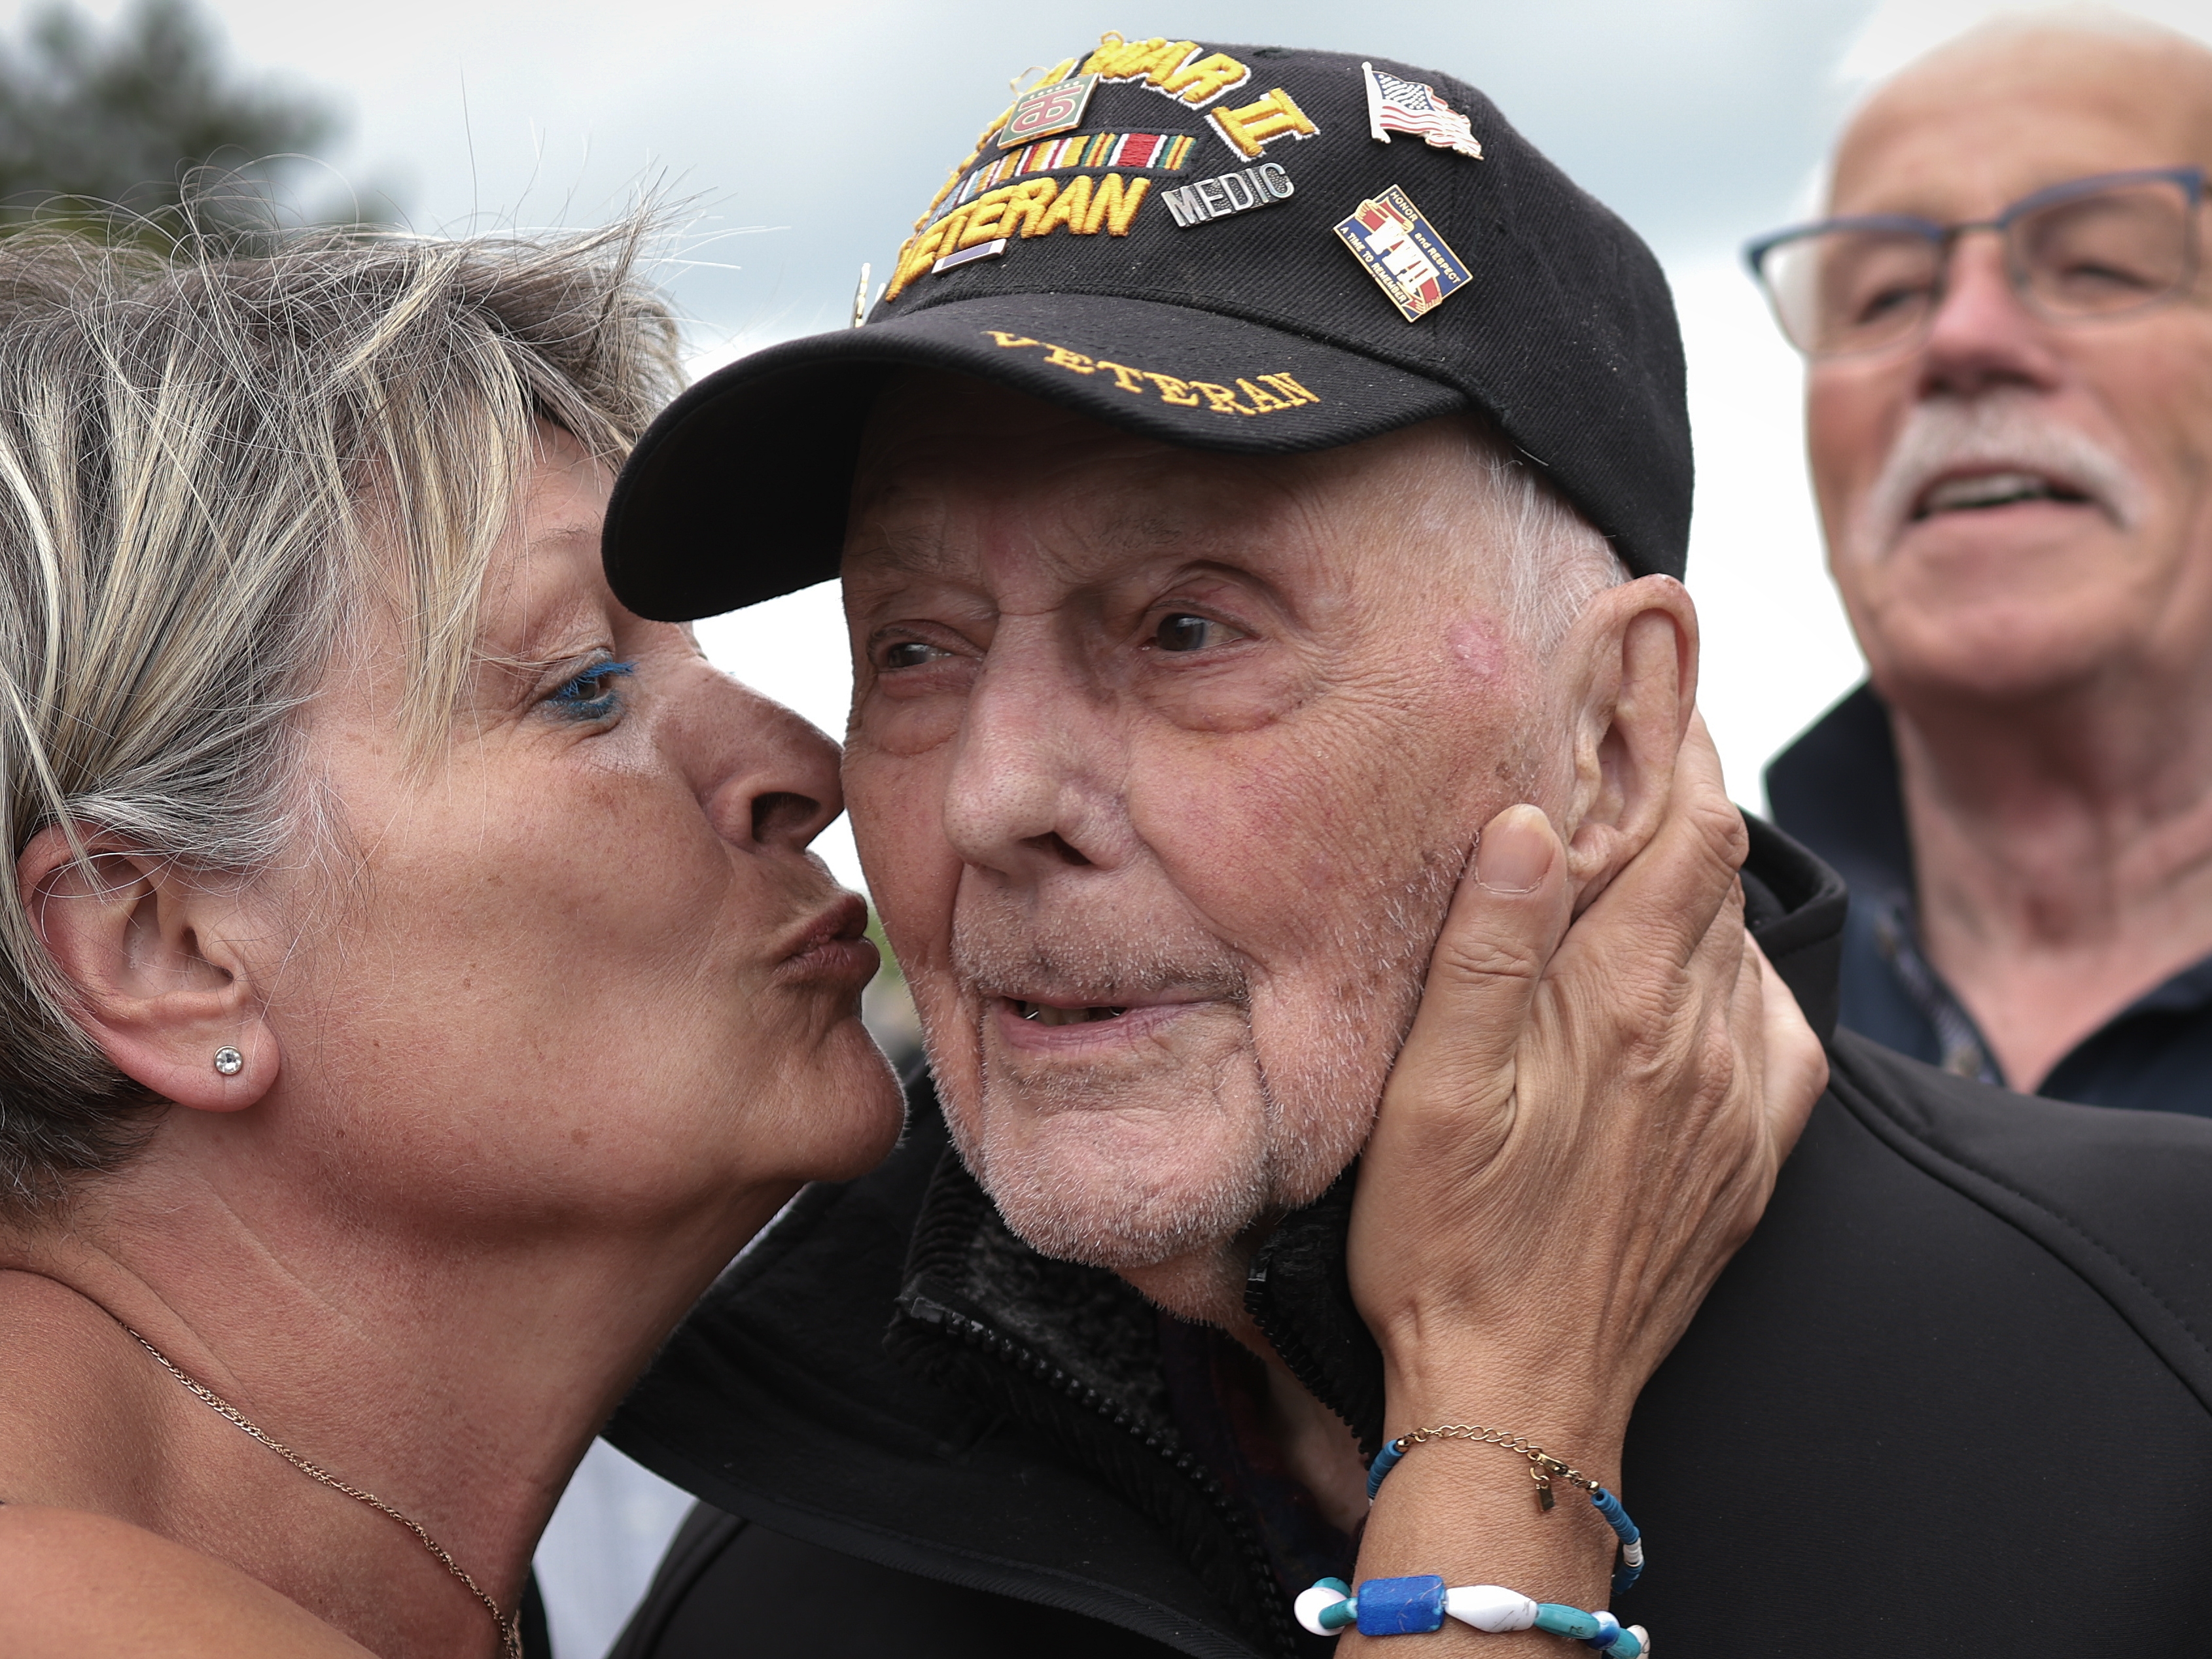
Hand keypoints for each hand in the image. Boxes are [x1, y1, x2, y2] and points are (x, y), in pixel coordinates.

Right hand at [1338, 720, 1824, 1639]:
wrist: (1520, 1396)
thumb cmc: (1449, 1247)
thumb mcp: (1431, 1092)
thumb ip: (1485, 950)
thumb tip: (1522, 821)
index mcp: (1625, 1011)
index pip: (1689, 836)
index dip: (1681, 745)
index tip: (1661, 679)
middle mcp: (1703, 1047)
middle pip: (1720, 880)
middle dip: (1683, 800)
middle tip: (1635, 746)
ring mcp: (1737, 1110)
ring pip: (1745, 952)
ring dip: (1703, 888)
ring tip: (1648, 856)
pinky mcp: (1746, 1165)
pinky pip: (1781, 1040)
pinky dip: (1743, 983)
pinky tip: (1700, 988)